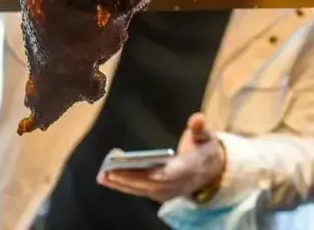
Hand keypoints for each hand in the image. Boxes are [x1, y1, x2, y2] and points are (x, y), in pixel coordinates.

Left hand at [99, 113, 225, 202]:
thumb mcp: (207, 137)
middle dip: (129, 177)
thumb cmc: (206, 151)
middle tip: (108, 170)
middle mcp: (176, 184)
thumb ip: (201, 128)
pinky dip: (123, 185)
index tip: (142, 168)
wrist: (211, 173)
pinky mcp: (158, 194)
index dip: (157, 173)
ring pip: (141, 189)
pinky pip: (139, 191)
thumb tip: (197, 118)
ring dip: (121, 183)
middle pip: (150, 184)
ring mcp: (166, 192)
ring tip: (102, 175)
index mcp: (190, 169)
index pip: (171, 174)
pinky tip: (108, 178)